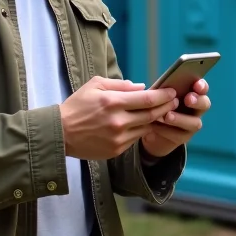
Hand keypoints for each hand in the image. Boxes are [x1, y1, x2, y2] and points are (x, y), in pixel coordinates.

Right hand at [60, 77, 177, 160]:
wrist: (60, 133)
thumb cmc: (77, 105)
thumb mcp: (95, 86)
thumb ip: (120, 85)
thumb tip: (141, 87)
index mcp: (112, 102)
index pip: (147, 99)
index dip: (163, 95)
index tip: (172, 91)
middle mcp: (118, 121)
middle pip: (151, 114)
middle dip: (166, 107)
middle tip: (175, 101)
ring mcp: (118, 138)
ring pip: (146, 128)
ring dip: (156, 119)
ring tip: (163, 111)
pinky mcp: (116, 150)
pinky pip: (135, 138)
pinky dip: (141, 130)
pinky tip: (144, 123)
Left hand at [141, 79, 210, 159]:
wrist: (150, 127)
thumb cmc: (157, 104)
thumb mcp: (158, 95)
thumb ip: (163, 90)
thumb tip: (162, 88)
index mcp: (192, 93)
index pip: (202, 88)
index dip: (202, 86)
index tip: (196, 84)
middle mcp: (196, 108)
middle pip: (205, 104)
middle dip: (198, 101)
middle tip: (188, 99)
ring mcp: (192, 123)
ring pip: (195, 123)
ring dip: (181, 119)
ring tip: (167, 116)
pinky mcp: (184, 137)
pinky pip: (179, 135)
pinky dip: (166, 130)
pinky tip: (156, 126)